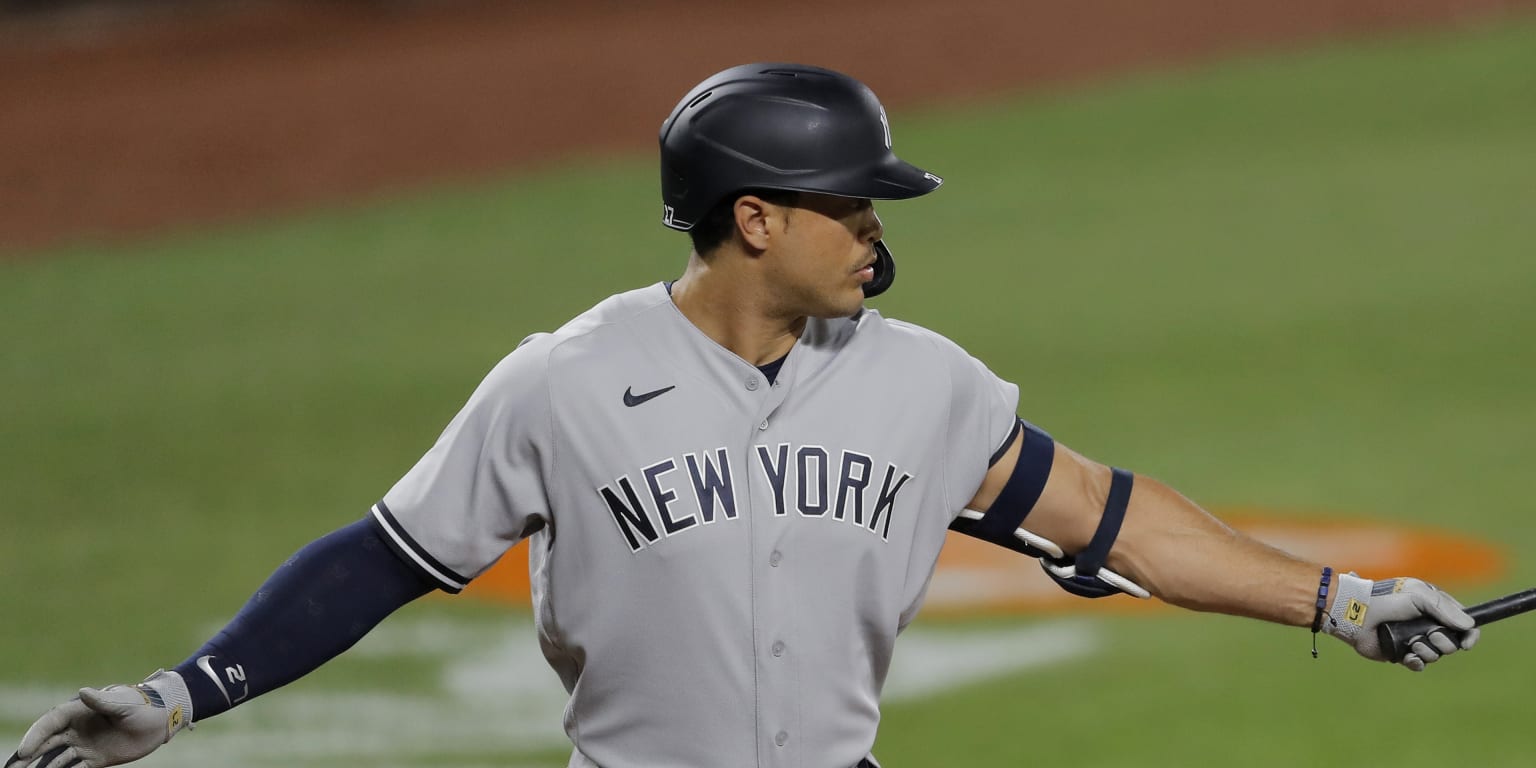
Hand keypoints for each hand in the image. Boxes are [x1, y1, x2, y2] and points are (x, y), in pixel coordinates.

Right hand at [5, 670, 191, 767]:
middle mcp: (77, 730)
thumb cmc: (142, 706)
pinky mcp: (94, 759)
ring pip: (55, 759)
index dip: (34, 737)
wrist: (161, 720)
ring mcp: (84, 745)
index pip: (49, 724)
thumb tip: (83, 692)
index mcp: (79, 712)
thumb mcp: (123, 704)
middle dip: (28, 757)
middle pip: (46, 744)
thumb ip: (102, 701)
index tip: (24, 752)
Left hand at [1322, 573, 1478, 670]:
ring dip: (1427, 651)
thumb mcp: (1418, 595)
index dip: (1469, 634)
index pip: (1462, 622)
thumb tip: (1469, 625)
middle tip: (1429, 634)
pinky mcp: (1401, 653)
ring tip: (1412, 643)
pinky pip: (1419, 664)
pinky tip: (1408, 655)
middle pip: (1452, 642)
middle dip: (1444, 642)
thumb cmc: (1386, 599)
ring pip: (1436, 655)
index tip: (1467, 642)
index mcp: (1433, 607)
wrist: (1357, 614)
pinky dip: (1416, 661)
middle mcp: (1426, 624)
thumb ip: (1445, 608)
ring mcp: (1414, 639)